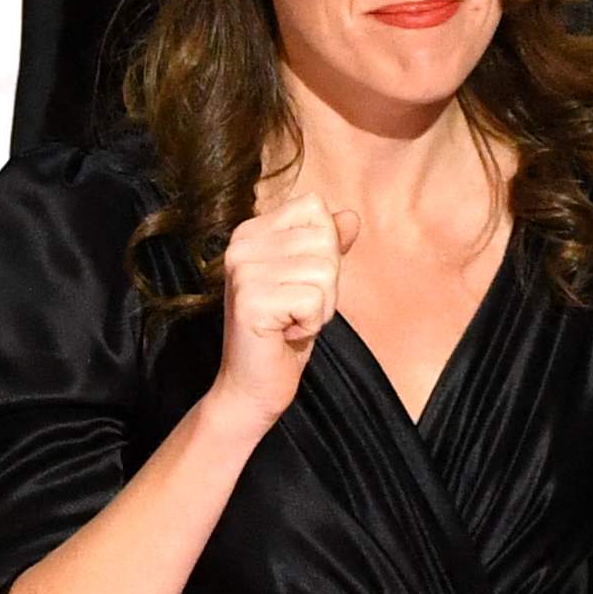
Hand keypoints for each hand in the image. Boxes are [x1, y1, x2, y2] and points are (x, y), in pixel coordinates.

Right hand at [206, 190, 346, 426]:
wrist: (253, 385)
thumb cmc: (283, 333)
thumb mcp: (310, 281)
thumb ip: (328, 245)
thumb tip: (351, 217)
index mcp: (251, 232)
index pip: (314, 208)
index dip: (325, 249)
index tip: (299, 282)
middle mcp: (241, 246)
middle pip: (324, 239)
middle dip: (326, 282)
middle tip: (296, 308)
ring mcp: (243, 272)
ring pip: (324, 270)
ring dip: (320, 306)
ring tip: (291, 321)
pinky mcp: (251, 301)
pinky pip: (315, 300)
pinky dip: (311, 324)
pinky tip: (285, 334)